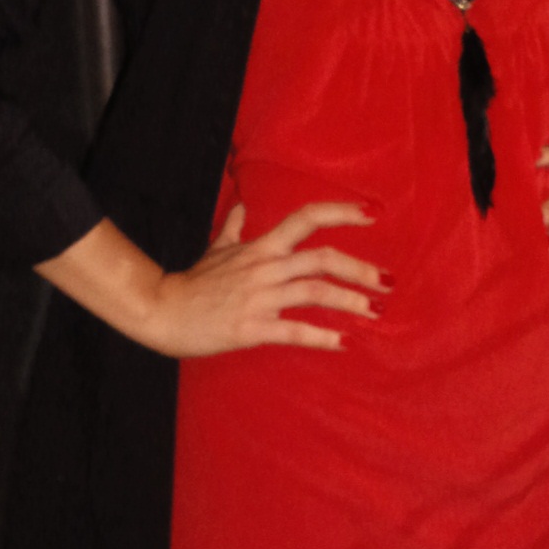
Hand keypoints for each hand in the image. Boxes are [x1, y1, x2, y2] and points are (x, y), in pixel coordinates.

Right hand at [42, 201, 377, 358]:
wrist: (160, 310)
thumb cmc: (191, 283)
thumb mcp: (215, 250)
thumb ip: (234, 229)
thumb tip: (242, 205)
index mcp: (261, 247)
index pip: (305, 218)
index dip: (341, 212)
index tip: (372, 213)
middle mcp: (264, 267)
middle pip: (323, 258)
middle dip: (360, 269)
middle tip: (388, 282)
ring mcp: (259, 297)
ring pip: (315, 292)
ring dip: (350, 302)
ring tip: (375, 313)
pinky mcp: (251, 327)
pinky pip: (294, 330)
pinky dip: (322, 337)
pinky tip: (345, 343)